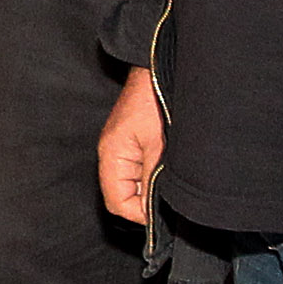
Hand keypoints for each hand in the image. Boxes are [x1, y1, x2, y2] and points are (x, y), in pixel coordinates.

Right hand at [99, 67, 162, 223]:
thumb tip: (152, 211)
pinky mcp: (131, 141)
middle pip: (121, 196)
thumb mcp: (159, 146)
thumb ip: (153, 180)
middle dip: (144, 203)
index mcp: (111, 156)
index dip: (140, 215)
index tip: (163, 214)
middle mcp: (111, 154)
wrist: (158, 68)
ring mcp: (120, 147)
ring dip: (149, 188)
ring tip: (171, 182)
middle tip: (171, 199)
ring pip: (130, 184)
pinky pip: (136, 170)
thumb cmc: (156, 100)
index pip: (117, 203)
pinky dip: (150, 175)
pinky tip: (167, 169)